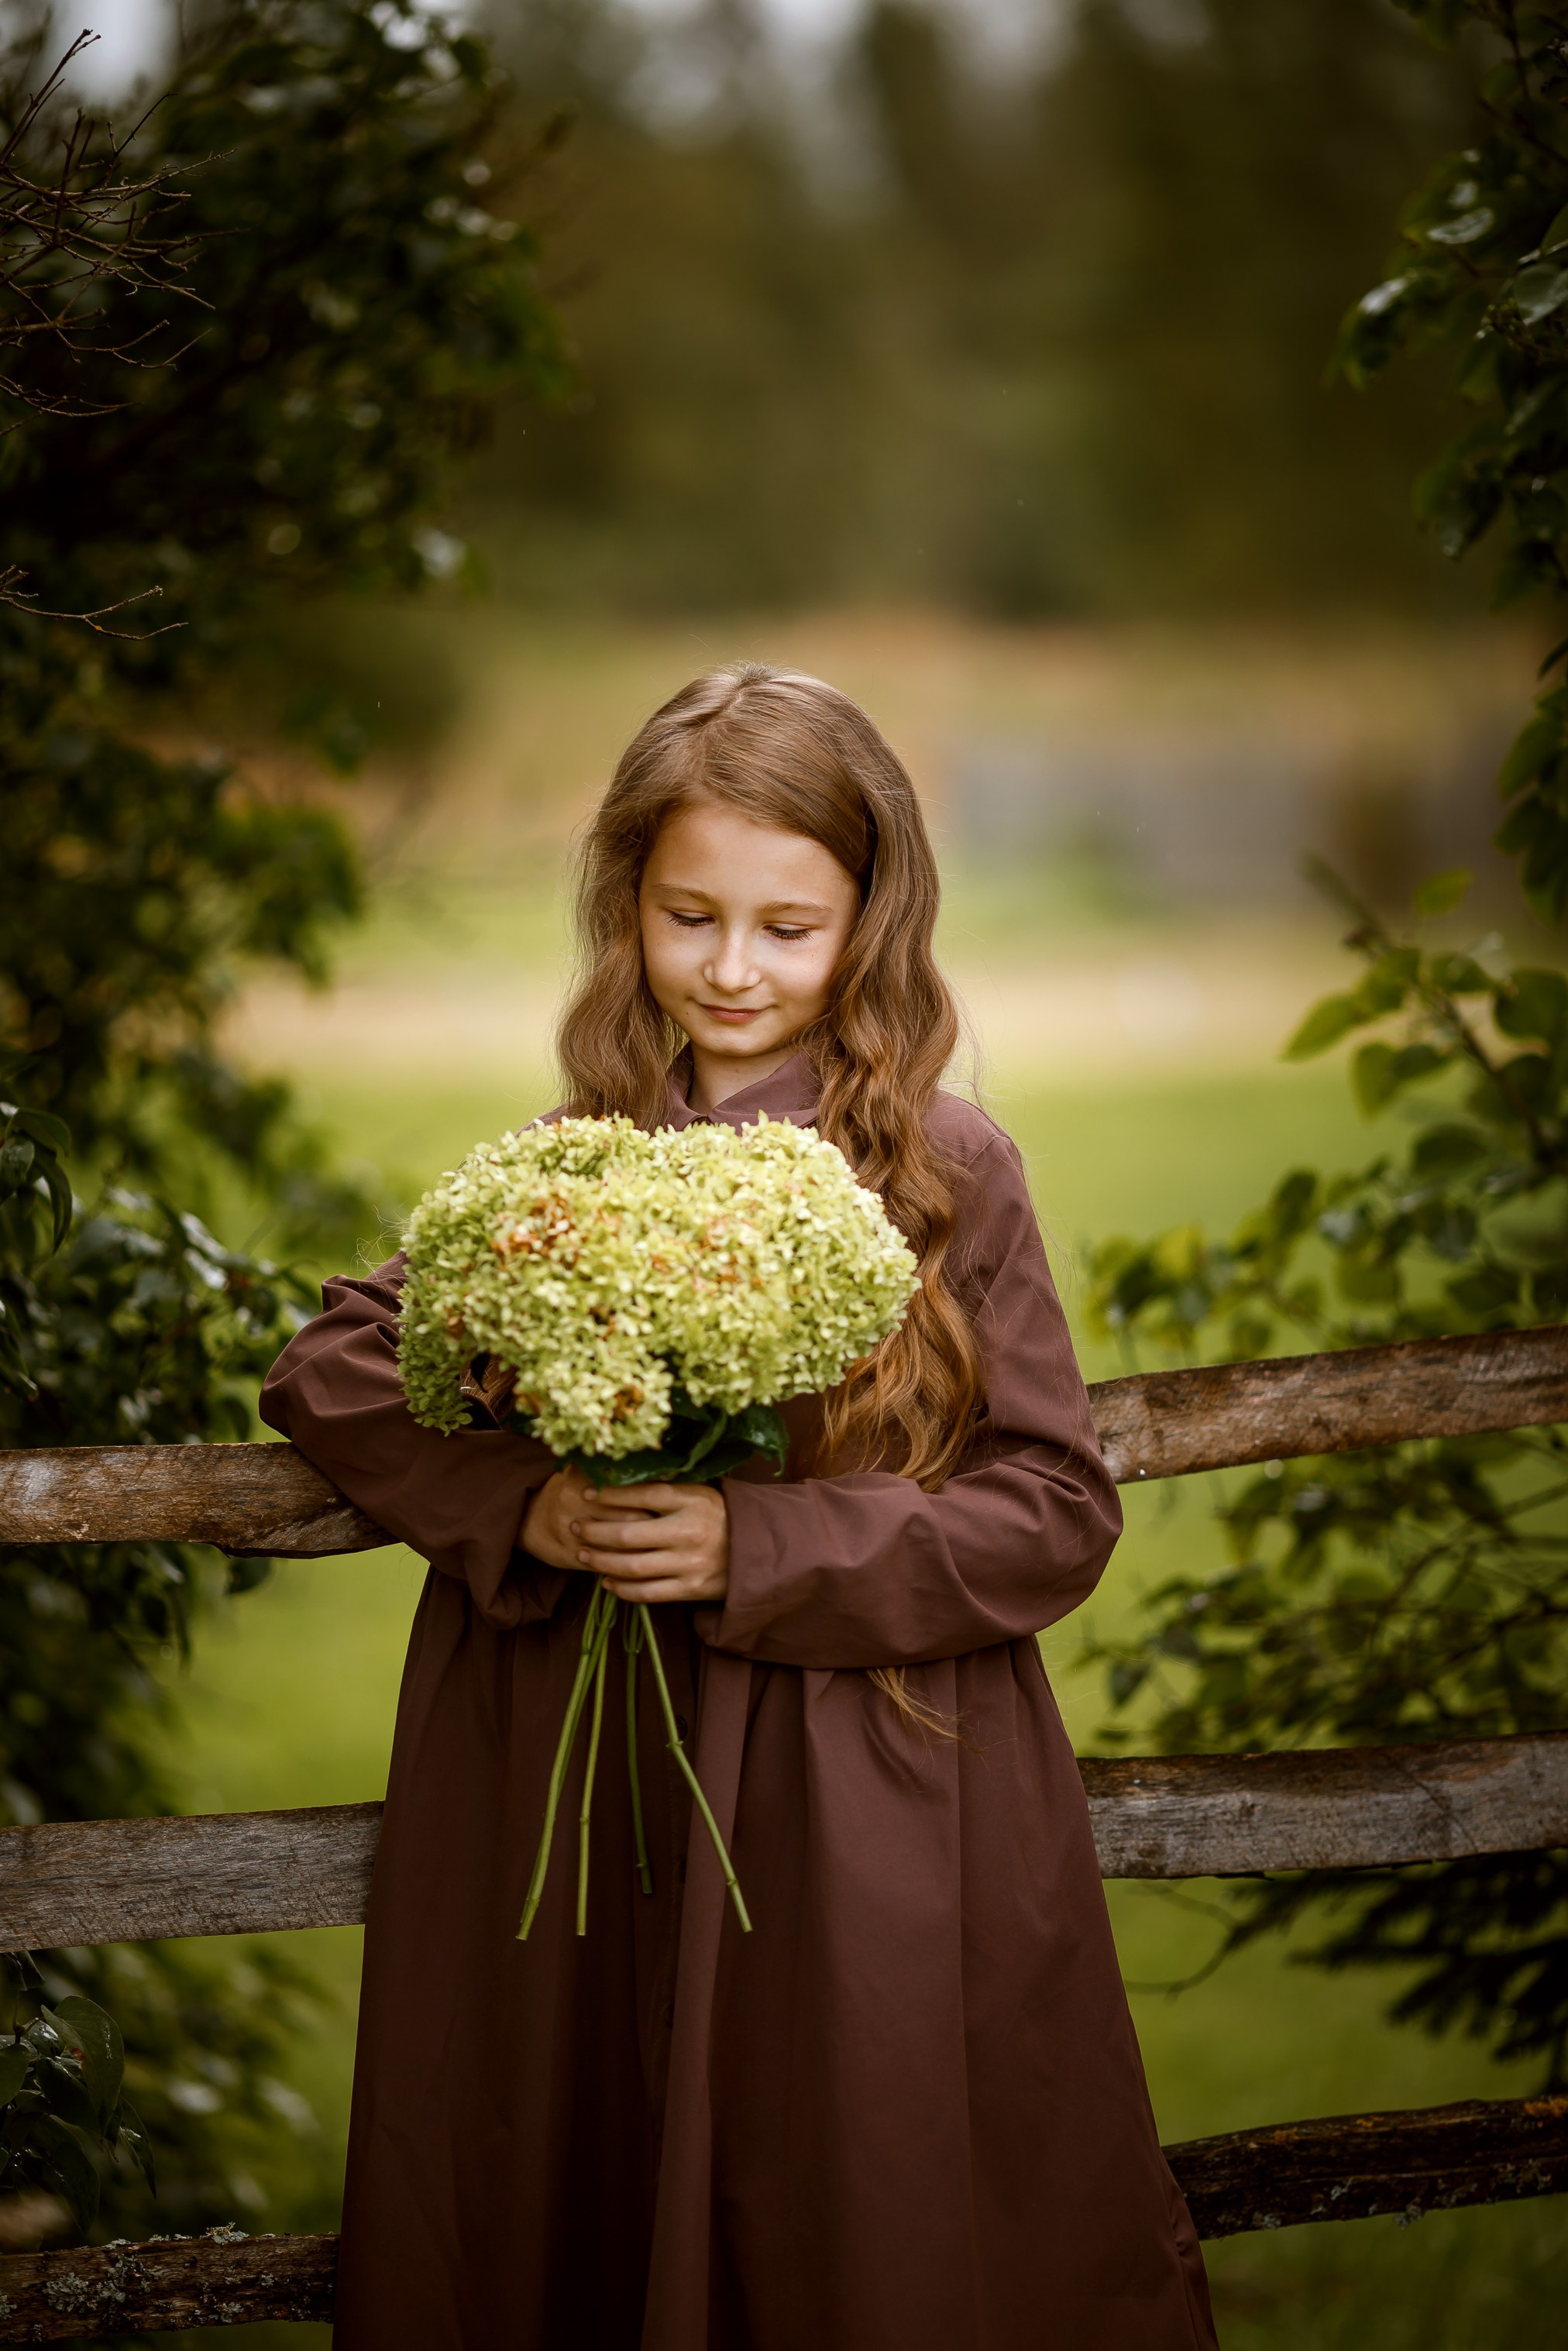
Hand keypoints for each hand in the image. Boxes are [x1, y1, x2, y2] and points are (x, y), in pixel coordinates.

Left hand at [521, 1468, 728, 1604]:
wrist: (759, 1551)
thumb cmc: (720, 1517)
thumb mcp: (699, 1494)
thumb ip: (666, 1490)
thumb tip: (618, 1480)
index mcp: (692, 1501)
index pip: (643, 1494)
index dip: (610, 1494)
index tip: (587, 1493)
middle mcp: (688, 1532)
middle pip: (628, 1534)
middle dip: (595, 1531)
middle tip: (575, 1526)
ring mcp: (689, 1563)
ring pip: (633, 1566)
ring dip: (601, 1561)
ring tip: (582, 1554)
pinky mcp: (690, 1589)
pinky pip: (648, 1593)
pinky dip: (622, 1588)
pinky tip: (607, 1581)